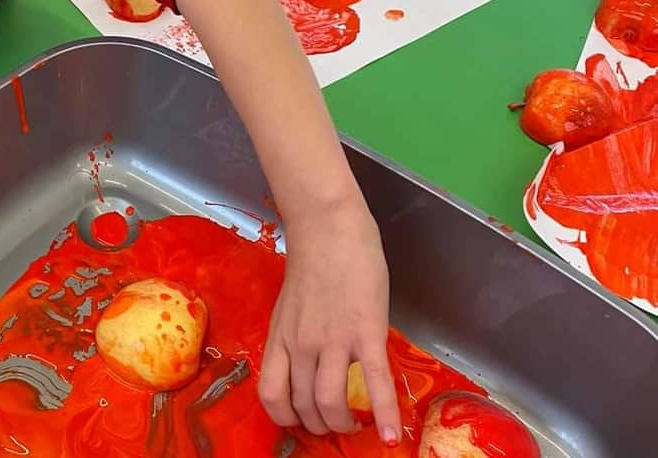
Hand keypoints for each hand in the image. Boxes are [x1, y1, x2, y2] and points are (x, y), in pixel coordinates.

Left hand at [258, 194, 400, 445]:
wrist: (329, 226)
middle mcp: (300, 345)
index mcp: (279, 337)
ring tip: (357, 426)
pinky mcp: (365, 333)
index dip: (285, 417)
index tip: (301, 421)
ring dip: (344, 424)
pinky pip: (375, 384)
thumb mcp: (291, 305)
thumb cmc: (313, 259)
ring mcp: (332, 340)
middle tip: (335, 424)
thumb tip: (309, 362)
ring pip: (330, 403)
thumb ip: (296, 335)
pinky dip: (384, 416)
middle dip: (320, 424)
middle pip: (303, 405)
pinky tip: (391, 436)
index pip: (271, 394)